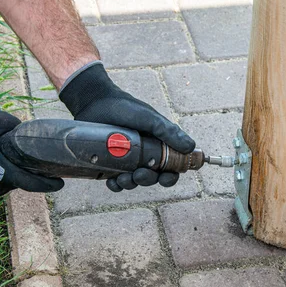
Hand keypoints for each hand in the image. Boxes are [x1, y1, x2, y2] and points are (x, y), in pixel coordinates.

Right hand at [0, 111, 63, 205]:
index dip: (49, 184)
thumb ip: (13, 123)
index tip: (62, 183)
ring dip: (5, 177)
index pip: (32, 183)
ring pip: (3, 188)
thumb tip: (26, 128)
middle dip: (21, 173)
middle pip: (17, 183)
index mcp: (1, 172)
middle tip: (24, 161)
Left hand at [59, 61, 195, 191]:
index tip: (166, 177)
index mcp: (158, 145)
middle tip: (139, 174)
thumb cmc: (125, 107)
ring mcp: (126, 160)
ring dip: (131, 184)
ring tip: (123, 178)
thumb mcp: (149, 119)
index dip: (170, 175)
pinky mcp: (109, 163)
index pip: (170, 167)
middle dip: (148, 179)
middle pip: (152, 177)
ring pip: (134, 181)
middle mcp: (144, 155)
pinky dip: (115, 185)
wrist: (95, 101)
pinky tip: (112, 181)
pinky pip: (115, 181)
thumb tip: (190, 147)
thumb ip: (168, 132)